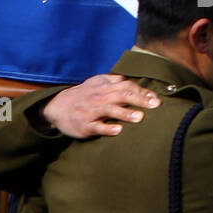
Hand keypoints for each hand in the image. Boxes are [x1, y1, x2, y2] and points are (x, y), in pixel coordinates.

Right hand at [38, 74, 160, 138]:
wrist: (56, 107)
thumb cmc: (84, 96)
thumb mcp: (97, 83)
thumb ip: (115, 81)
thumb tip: (136, 83)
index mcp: (103, 86)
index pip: (126, 86)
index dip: (141, 91)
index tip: (156, 98)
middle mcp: (98, 97)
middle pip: (121, 95)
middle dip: (139, 99)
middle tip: (155, 105)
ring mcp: (91, 111)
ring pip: (109, 110)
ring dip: (125, 113)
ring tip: (140, 117)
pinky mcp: (84, 125)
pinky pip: (96, 126)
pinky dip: (107, 128)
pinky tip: (118, 130)